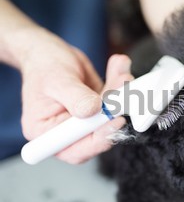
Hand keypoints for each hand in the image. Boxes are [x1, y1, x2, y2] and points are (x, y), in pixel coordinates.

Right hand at [19, 28, 132, 163]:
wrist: (48, 51)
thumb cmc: (43, 66)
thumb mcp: (57, 80)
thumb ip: (75, 97)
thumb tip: (93, 110)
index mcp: (46, 132)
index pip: (75, 150)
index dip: (97, 140)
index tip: (114, 121)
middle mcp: (67, 131)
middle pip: (98, 135)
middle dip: (114, 112)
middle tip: (123, 90)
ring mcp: (86, 120)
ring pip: (111, 116)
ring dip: (121, 94)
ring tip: (121, 74)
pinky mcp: (99, 109)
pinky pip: (115, 101)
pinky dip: (120, 84)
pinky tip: (119, 67)